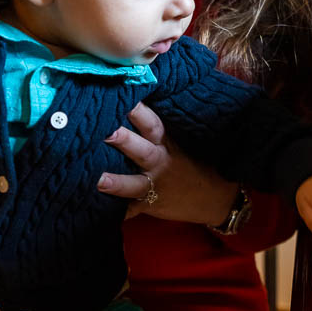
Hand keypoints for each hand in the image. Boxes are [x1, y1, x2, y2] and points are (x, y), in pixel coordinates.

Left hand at [97, 102, 238, 224]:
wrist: (216, 198)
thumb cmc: (192, 163)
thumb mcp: (178, 141)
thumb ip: (154, 127)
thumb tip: (126, 99)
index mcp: (166, 142)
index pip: (151, 122)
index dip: (137, 110)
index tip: (120, 97)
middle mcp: (159, 161)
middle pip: (141, 148)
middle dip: (124, 140)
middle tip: (105, 131)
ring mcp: (155, 185)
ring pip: (134, 184)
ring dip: (117, 182)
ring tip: (99, 180)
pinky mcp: (150, 205)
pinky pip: (130, 211)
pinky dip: (115, 214)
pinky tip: (96, 213)